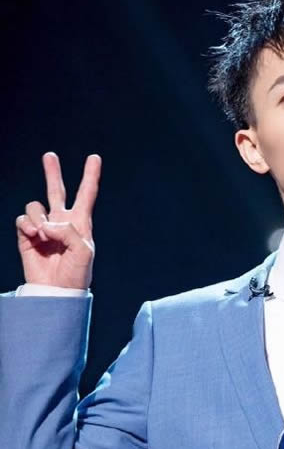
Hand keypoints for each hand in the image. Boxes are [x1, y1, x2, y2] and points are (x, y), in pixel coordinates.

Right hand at [16, 152, 101, 288]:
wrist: (57, 292)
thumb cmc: (76, 274)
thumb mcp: (83, 251)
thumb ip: (68, 232)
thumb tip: (46, 224)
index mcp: (81, 223)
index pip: (87, 194)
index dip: (90, 176)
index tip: (94, 158)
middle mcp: (62, 222)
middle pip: (57, 191)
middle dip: (52, 173)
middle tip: (50, 156)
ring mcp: (43, 228)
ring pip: (36, 205)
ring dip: (38, 217)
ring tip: (42, 234)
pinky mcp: (26, 236)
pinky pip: (23, 220)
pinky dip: (27, 225)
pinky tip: (33, 236)